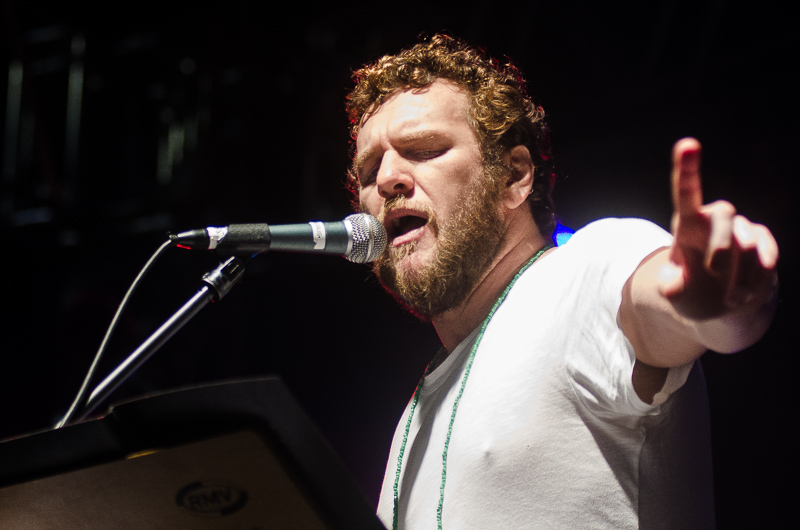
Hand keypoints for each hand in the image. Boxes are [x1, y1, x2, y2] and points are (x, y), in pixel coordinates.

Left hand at [659, 138, 777, 320]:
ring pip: (748, 239)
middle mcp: (714, 220)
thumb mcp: (676, 295)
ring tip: (729, 299)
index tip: (687, 144)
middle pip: (724, 210)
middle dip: (721, 243)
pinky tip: (745, 293)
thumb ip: (672, 288)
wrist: (720, 304)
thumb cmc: (692, 293)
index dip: (687, 168)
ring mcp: (741, 230)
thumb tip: (671, 288)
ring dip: (740, 273)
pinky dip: (758, 277)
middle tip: (714, 271)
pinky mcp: (763, 242)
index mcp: (687, 225)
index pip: (686, 193)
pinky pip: (767, 254)